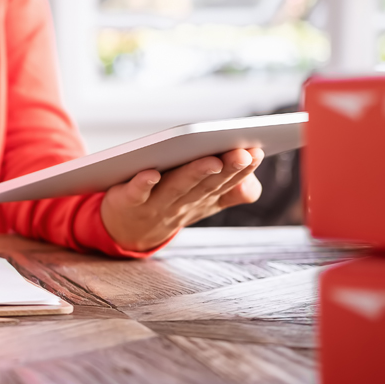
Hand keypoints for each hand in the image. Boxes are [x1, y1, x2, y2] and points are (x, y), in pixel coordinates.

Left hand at [100, 148, 264, 252]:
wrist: (129, 231)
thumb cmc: (172, 206)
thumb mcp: (206, 202)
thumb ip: (233, 190)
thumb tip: (252, 178)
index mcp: (203, 199)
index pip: (227, 183)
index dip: (243, 170)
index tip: (256, 152)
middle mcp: (183, 202)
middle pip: (206, 185)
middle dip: (227, 169)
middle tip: (242, 153)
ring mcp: (155, 203)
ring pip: (177, 187)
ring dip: (195, 174)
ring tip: (212, 160)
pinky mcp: (128, 201)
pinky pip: (137, 193)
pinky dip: (143, 184)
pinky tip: (151, 173)